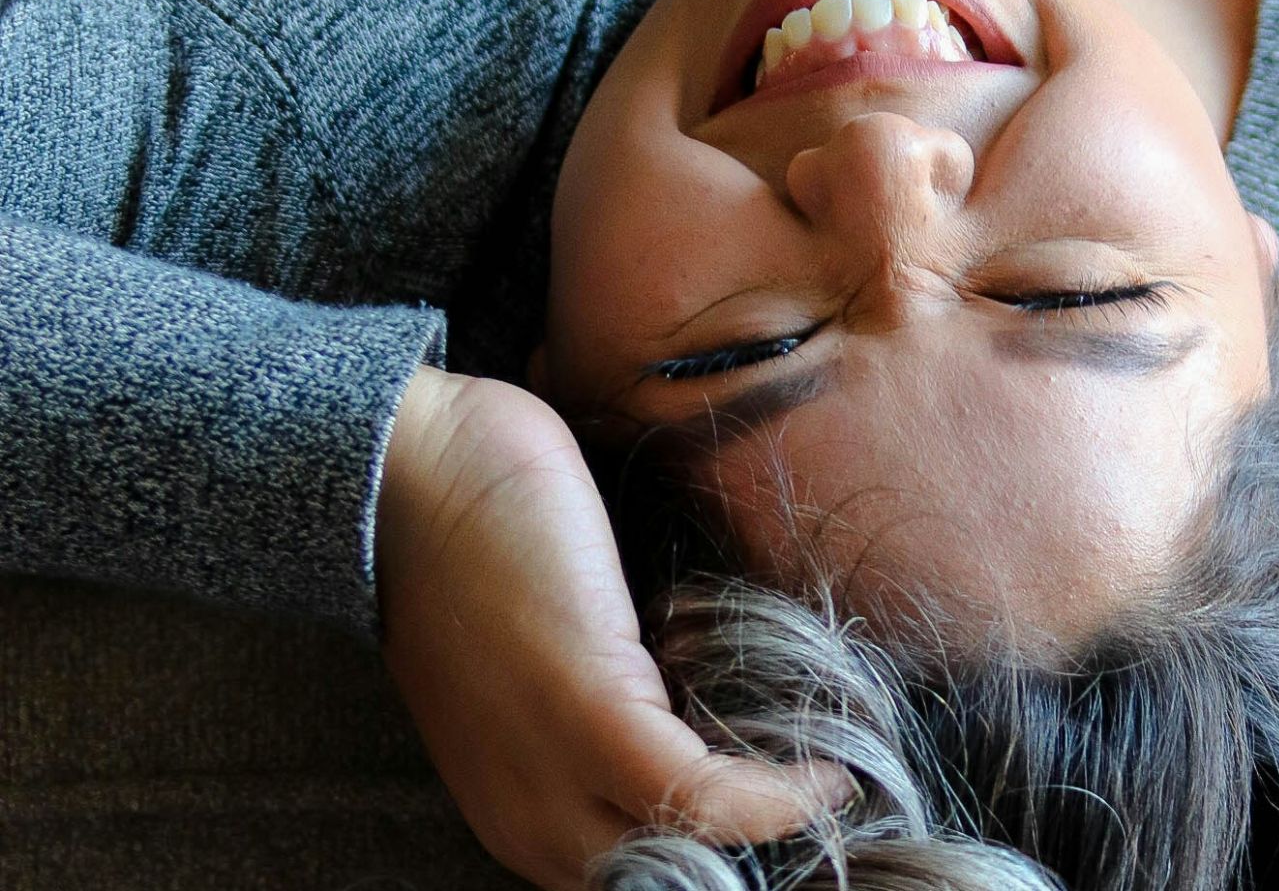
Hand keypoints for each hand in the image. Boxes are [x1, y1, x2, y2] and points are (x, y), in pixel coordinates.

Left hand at [374, 366, 843, 889]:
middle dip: (751, 856)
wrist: (408, 469)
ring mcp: (552, 773)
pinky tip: (821, 774)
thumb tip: (711, 707)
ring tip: (828, 787)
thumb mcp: (548, 658)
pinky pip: (704, 795)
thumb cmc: (482, 543)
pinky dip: (776, 795)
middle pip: (663, 875)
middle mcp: (527, 816)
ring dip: (775, 831)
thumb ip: (614, 705)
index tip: (796, 811)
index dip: (720, 852)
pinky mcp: (587, 714)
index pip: (634, 869)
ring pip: (687, 853)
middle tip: (829, 809)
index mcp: (518, 807)